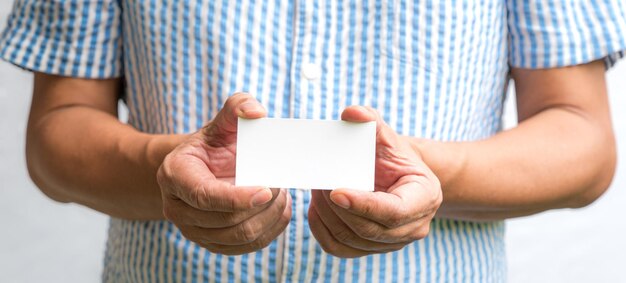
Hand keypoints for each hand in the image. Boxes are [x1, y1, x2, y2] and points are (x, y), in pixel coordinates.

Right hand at [157, 93, 291, 254]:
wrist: (205, 167)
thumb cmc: (216, 142)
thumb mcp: (223, 120)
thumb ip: (238, 106)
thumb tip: (256, 112)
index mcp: (174, 175)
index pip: (205, 196)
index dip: (237, 198)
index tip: (267, 189)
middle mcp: (176, 208)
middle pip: (225, 221)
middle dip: (261, 205)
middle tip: (281, 184)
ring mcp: (193, 230)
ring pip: (238, 237)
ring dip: (268, 217)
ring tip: (282, 195)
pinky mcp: (212, 244)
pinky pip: (246, 247)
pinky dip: (270, 231)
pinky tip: (279, 211)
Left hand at [308, 106, 441, 257]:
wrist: (396, 176)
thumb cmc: (392, 155)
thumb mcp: (387, 136)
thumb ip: (371, 122)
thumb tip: (351, 113)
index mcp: (425, 198)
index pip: (393, 212)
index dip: (363, 204)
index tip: (335, 191)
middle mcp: (414, 227)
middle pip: (369, 229)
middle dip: (337, 207)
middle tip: (319, 182)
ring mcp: (393, 243)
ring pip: (351, 240)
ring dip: (327, 216)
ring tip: (317, 190)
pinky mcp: (371, 249)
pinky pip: (340, 249)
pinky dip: (322, 230)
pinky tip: (315, 209)